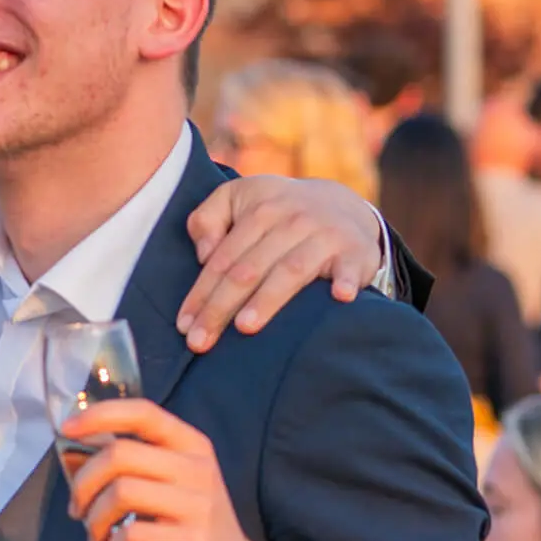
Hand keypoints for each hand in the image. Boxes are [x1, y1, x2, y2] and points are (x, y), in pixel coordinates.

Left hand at [62, 397, 277, 540]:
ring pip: (121, 492)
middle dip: (84, 483)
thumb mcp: (168, 486)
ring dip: (95, 518)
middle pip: (120, 454)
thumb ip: (130, 466)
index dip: (100, 415)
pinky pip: (132, 534)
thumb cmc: (187, 527)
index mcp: (192, 446)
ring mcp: (198, 507)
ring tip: (98, 535)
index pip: (143, 413)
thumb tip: (71, 452)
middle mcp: (198, 469)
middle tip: (77, 509)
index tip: (67, 429)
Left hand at [179, 175, 386, 351]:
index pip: (223, 259)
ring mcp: (325, 235)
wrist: (341, 203)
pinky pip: (349, 268)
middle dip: (221, 307)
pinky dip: (346, 281)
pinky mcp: (355, 251)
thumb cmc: (277, 211)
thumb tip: (204, 256)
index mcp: (258, 210)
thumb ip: (207, 219)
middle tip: (201, 341)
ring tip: (245, 326)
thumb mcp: (237, 198)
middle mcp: (291, 220)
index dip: (201, 293)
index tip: (184, 326)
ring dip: (268, 299)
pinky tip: (339, 297)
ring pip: (291, 271)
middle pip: (249, 270)